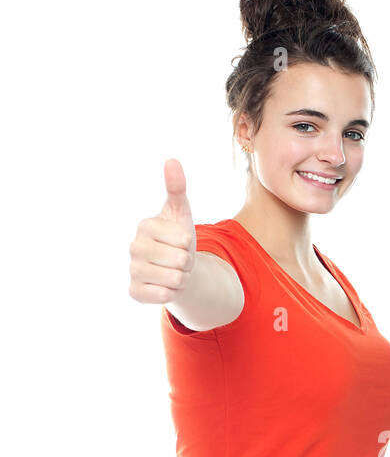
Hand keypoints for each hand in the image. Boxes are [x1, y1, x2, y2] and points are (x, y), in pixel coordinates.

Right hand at [128, 159, 196, 304]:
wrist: (176, 269)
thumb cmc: (178, 239)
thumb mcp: (181, 213)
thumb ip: (177, 188)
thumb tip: (172, 161)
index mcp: (145, 226)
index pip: (183, 240)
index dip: (189, 244)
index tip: (180, 243)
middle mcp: (134, 247)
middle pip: (179, 260)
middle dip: (187, 263)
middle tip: (178, 259)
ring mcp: (132, 270)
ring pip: (173, 279)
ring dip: (181, 278)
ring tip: (173, 272)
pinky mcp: (134, 291)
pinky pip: (162, 296)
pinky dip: (170, 293)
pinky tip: (165, 286)